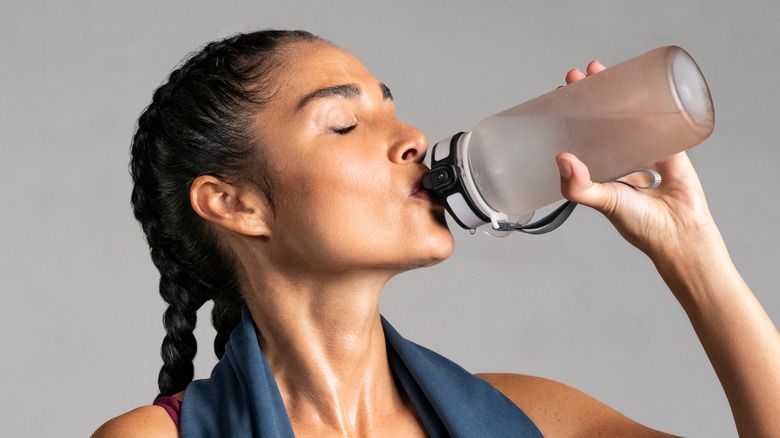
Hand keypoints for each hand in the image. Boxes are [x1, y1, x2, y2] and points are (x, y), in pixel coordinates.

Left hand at [556, 61, 719, 262]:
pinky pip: (659, 117)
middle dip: (589, 94)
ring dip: (616, 89)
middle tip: (577, 75)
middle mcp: (619, 156)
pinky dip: (650, 99)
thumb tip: (561, 158)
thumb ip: (580, 186)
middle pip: (601, 117)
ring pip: (627, 112)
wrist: (681, 233)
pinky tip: (641, 80)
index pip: (579, 134)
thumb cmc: (640, 224)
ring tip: (599, 69)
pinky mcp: (670, 145)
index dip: (569, 114)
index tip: (559, 94)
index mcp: (599, 168)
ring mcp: (644, 148)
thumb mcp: (603, 201)